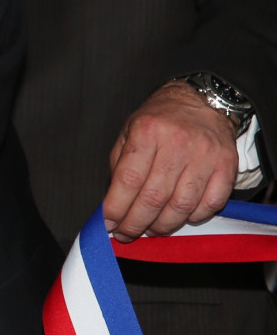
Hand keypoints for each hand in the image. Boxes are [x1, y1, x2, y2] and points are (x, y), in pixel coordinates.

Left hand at [103, 82, 240, 241]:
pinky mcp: (226, 166)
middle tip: (127, 233)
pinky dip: (194, 217)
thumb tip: (112, 205)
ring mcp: (205, 156)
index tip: (108, 224)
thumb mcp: (129, 131)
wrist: (201, 101)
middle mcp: (177, 143)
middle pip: (154, 198)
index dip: (116, 208)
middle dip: (136, 223)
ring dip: (163, 225)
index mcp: (148, 132)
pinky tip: (180, 217)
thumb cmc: (160, 120)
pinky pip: (211, 204)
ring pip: (182, 206)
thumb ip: (119, 165)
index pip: (128, 180)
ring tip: (151, 229)